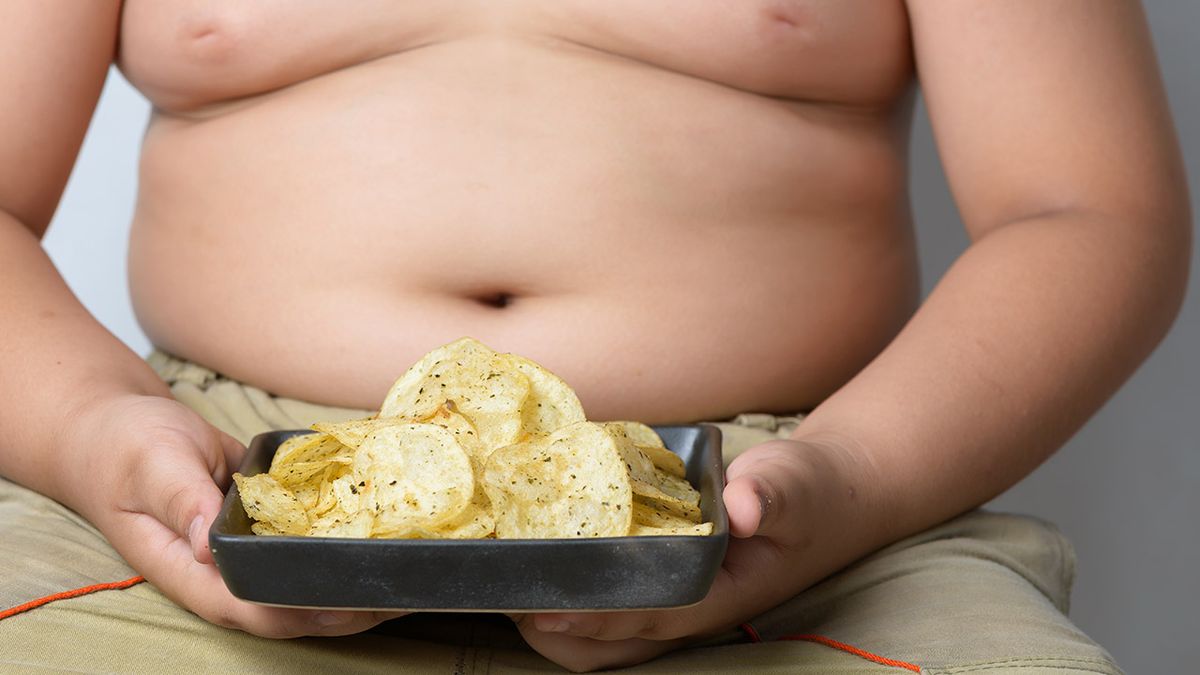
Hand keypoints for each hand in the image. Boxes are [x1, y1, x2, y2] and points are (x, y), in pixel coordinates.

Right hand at [66, 394, 402, 636]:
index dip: (306, 613)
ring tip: (411, 575)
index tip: (357, 604)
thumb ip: (180, 500)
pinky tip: (384, 533)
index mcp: (191, 573)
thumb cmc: (124, 448)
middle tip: (406, 591)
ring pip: (304, 581)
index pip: (254, 610)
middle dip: (348, 607)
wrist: (116, 427)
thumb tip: (206, 542)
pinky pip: (305, 544)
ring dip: (353, 583)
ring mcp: (245, 553)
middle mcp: (223, 573)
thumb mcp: (150, 464)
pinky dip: (342, 543)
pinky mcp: (264, 526)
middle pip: (292, 609)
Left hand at [512, 437, 866, 671]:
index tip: (544, 605)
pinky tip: (539, 569)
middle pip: (613, 644)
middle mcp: (691, 609)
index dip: (597, 614)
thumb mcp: (796, 484)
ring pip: (605, 640)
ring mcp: (674, 604)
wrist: (825, 498)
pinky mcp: (662, 587)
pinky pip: (609, 611)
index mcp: (721, 594)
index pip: (650, 615)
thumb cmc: (810, 491)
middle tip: (503, 593)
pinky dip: (572, 600)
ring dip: (556, 622)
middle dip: (557, 627)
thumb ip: (771, 494)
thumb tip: (743, 506)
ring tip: (506, 586)